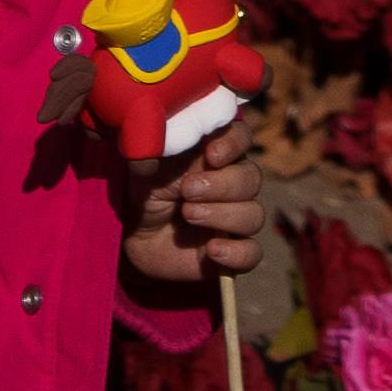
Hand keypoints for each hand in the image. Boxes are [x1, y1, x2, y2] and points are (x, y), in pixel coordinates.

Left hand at [116, 148, 270, 297]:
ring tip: (187, 214)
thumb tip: (159, 139)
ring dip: (223, 215)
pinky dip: (236, 252)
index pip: (242, 137)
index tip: (211, 154)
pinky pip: (252, 253)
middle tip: (187, 190)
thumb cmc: (148, 190)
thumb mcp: (144, 166)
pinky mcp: (234, 251)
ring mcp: (236, 218)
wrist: (137, 234)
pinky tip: (211, 250)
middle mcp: (234, 183)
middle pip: (252, 178)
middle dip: (222, 184)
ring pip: (254, 215)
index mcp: (218, 153)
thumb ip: (152, 150)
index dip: (234, 143)